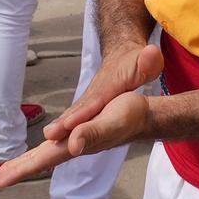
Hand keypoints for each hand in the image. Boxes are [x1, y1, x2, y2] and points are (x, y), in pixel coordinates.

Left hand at [0, 90, 150, 187]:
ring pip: (41, 157)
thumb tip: (71, 145)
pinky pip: (50, 149)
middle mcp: (70, 147)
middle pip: (37, 163)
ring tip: (2, 174)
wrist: (142, 115)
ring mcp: (73, 143)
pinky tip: (31, 158)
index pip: (40, 161)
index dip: (18, 170)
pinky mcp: (77, 135)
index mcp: (74, 145)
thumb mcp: (111, 121)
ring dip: (22, 165)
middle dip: (14, 172)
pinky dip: (36, 155)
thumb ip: (92, 133)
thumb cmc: (129, 116)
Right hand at [46, 39, 162, 145]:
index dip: (83, 113)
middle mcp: (92, 95)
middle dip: (63, 124)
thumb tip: (151, 53)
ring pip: (70, 117)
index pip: (94, 102)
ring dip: (57, 129)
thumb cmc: (133, 62)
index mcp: (107, 86)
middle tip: (50, 135)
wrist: (120, 54)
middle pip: (76, 111)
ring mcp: (86, 102)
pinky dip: (59, 131)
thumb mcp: (146, 61)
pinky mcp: (84, 108)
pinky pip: (70, 121)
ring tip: (47, 141)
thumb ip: (148, 61)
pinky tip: (49, 144)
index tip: (70, 123)